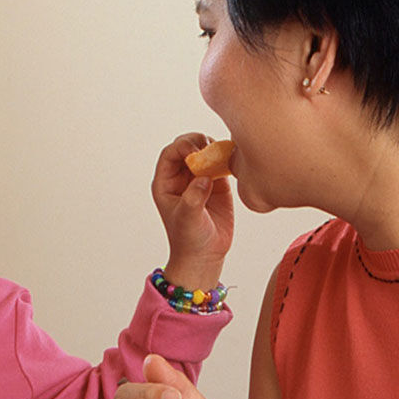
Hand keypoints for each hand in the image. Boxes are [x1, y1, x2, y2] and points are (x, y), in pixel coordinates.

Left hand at [153, 133, 233, 290]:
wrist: (205, 255)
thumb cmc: (189, 239)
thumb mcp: (187, 218)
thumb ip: (193, 197)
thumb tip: (203, 177)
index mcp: (166, 182)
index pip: (170, 153)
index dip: (182, 146)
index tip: (196, 151)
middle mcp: (181, 177)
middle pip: (187, 147)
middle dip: (198, 143)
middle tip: (211, 148)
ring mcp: (199, 178)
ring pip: (205, 152)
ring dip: (214, 148)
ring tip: (223, 155)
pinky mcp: (217, 183)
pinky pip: (221, 163)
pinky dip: (227, 158)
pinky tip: (233, 160)